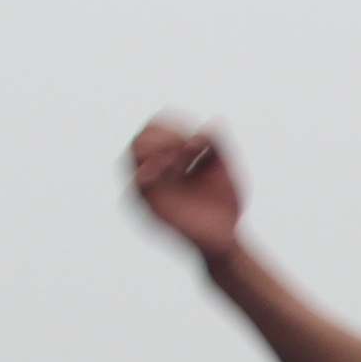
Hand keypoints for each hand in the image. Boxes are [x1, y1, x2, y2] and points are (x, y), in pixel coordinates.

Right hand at [129, 117, 244, 254]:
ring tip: (183, 157)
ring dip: (159, 148)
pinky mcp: (150, 207)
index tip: (200, 140)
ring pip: (134, 155)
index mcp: (170, 158)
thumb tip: (212, 123)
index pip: (156, 128)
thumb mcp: (224, 168)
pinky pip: (137, 184)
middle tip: (191, 149)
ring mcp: (150, 189)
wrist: (227, 238)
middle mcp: (155, 171)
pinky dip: (152, 169)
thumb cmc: (224, 205)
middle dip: (166, 135)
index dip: (174, 125)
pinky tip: (174, 168)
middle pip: (141, 138)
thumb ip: (217, 144)